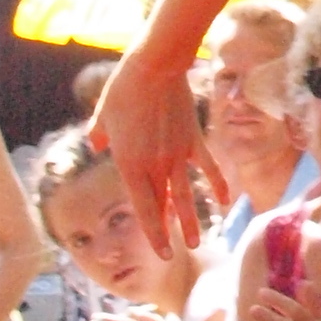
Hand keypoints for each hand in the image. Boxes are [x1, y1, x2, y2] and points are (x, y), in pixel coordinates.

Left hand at [93, 42, 225, 253]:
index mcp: (130, 164)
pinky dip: (216, 184)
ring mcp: (178, 154)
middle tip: (174, 254)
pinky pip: (207, 168)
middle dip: (169, 232)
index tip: (160, 251)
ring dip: (192, 219)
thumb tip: (97, 144)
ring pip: (187, 195)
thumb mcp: (101, 114)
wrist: (155, 67)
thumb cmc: (123, 89)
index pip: (143, 208)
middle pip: (164, 206)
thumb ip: (99, 134)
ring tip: (198, 240)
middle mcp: (155, 165)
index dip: (152, 232)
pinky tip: (224, 201)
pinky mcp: (194, 139)